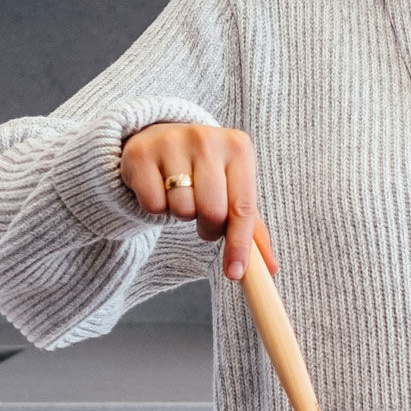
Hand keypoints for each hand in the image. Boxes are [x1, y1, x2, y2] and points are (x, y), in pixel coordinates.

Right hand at [119, 122, 275, 281]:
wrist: (160, 137)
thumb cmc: (205, 171)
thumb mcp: (232, 188)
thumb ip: (251, 227)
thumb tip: (270, 268)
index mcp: (238, 147)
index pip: (243, 207)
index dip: (240, 244)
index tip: (235, 273)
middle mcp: (207, 139)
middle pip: (212, 211)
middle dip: (208, 227)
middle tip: (202, 219)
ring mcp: (172, 142)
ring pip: (181, 209)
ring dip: (181, 214)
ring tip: (181, 196)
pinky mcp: (140, 153)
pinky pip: (152, 204)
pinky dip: (156, 208)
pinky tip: (159, 189)